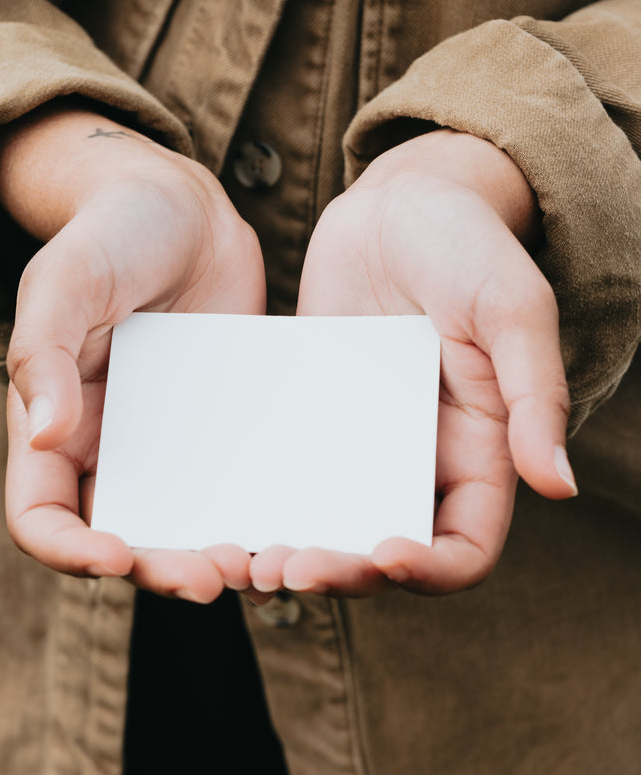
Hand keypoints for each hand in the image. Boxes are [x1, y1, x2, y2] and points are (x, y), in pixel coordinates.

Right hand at [0, 105, 266, 601]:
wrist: (185, 204)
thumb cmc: (111, 234)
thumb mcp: (67, 281)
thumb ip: (44, 351)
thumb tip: (45, 436)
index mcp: (54, 425)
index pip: (43, 517)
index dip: (69, 552)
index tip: (117, 555)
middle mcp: (111, 446)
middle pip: (124, 538)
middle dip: (160, 568)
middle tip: (213, 575)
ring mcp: (173, 441)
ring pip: (186, 523)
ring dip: (213, 554)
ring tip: (256, 562)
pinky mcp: (227, 425)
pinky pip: (239, 480)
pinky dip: (259, 508)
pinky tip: (298, 517)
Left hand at [250, 130, 575, 597]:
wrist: (396, 201)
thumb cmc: (467, 244)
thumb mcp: (512, 308)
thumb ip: (535, 394)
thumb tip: (559, 484)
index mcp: (477, 452)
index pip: (462, 547)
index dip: (428, 570)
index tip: (383, 551)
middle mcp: (415, 460)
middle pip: (380, 553)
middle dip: (339, 573)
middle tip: (287, 569)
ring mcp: (357, 441)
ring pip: (324, 524)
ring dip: (287, 554)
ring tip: (242, 559)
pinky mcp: (308, 416)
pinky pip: (282, 473)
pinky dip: (255, 502)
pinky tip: (216, 510)